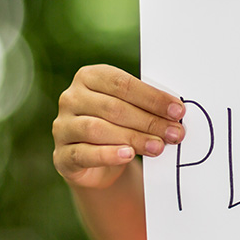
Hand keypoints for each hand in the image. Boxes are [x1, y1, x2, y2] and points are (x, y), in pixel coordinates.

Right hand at [52, 65, 185, 188]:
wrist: (96, 162)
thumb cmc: (118, 126)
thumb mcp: (131, 110)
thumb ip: (146, 106)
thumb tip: (176, 112)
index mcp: (89, 77)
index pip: (122, 84)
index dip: (152, 98)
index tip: (178, 111)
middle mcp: (71, 98)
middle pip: (113, 108)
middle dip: (149, 121)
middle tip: (174, 133)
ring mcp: (62, 126)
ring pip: (98, 130)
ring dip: (134, 138)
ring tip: (158, 147)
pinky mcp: (61, 155)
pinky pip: (84, 153)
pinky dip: (108, 154)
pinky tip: (128, 155)